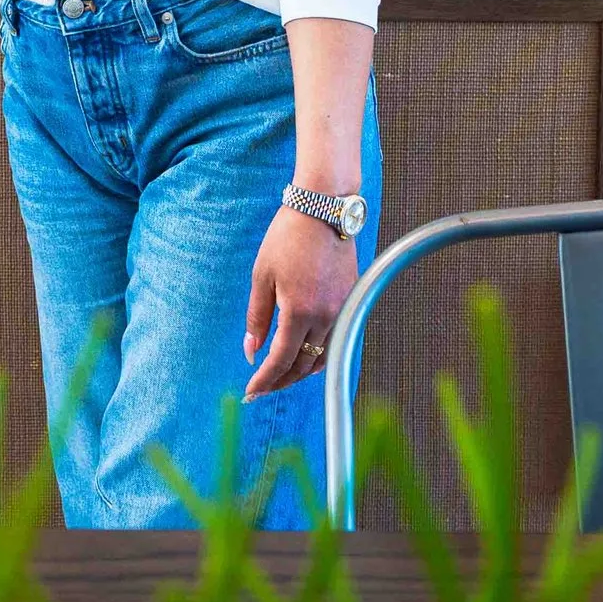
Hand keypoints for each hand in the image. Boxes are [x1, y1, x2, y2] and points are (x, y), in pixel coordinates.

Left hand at [242, 202, 355, 399]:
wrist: (324, 209)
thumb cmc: (288, 237)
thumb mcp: (262, 276)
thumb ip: (257, 318)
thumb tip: (252, 352)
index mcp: (300, 311)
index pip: (281, 360)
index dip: (265, 380)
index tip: (250, 393)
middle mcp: (326, 316)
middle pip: (304, 364)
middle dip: (281, 381)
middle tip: (262, 389)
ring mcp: (343, 309)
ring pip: (323, 356)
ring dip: (302, 371)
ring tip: (282, 377)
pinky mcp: (351, 300)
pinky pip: (337, 339)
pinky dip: (321, 354)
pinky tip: (308, 356)